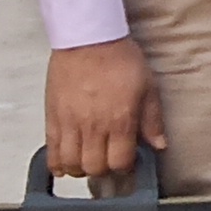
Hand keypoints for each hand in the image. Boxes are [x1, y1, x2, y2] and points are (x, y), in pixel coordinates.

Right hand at [44, 37, 163, 179]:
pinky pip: (51, 151)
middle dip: (104, 171)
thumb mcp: (148, 87)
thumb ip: (152, 120)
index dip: (126, 167)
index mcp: (120, 121)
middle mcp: (93, 127)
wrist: (88, 40)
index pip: (120, 162)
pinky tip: (64, 166)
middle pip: (94, 168)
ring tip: (88, 162)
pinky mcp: (53, 118)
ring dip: (80, 169)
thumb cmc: (119, 59)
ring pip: (71, 164)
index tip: (128, 162)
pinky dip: (56, 164)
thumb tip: (159, 144)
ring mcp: (70, 124)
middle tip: (108, 162)